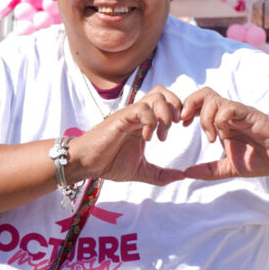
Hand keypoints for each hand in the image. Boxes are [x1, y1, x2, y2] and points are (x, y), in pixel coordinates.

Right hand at [70, 85, 184, 185]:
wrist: (85, 163)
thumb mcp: (141, 170)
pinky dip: (150, 122)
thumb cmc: (109, 163)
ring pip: (156, 97)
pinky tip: (147, 138)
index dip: (179, 110)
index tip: (182, 128)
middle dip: (175, 108)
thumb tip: (182, 177)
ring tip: (161, 136)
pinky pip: (142, 109)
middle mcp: (138, 114)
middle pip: (164, 92)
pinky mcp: (121, 118)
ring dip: (164, 116)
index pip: (167, 101)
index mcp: (144, 121)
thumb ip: (160, 174)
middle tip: (174, 128)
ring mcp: (130, 114)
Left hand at [180, 87, 268, 180]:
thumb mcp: (229, 168)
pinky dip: (220, 119)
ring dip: (205, 117)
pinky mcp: (251, 116)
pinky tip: (223, 135)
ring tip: (210, 137)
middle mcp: (229, 114)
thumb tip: (185, 174)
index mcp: (222, 122)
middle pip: (203, 94)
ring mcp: (240, 113)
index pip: (199, 103)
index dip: (186, 110)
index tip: (182, 125)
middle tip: (185, 123)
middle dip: (189, 105)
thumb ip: (208, 170)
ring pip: (213, 99)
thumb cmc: (260, 159)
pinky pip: (230, 108)